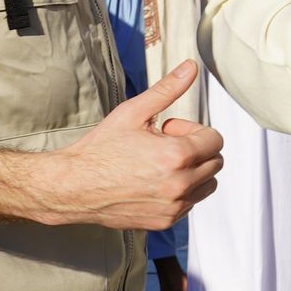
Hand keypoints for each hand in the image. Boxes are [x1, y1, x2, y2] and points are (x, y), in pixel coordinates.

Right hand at [45, 64, 223, 227]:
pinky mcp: (165, 221)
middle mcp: (180, 184)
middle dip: (195, 150)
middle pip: (215, 163)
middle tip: (163, 145)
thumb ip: (167, 90)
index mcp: (176, 155)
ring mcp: (174, 206)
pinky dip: (180, 192)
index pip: (215, 140)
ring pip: (207, 185)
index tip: (170, 130)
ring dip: (193, 172)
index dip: (193, 130)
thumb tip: (189, 69)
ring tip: (160, 164)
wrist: (75, 186)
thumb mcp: (133, 112)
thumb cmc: (99, 151)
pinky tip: (154, 182)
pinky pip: (190, 204)